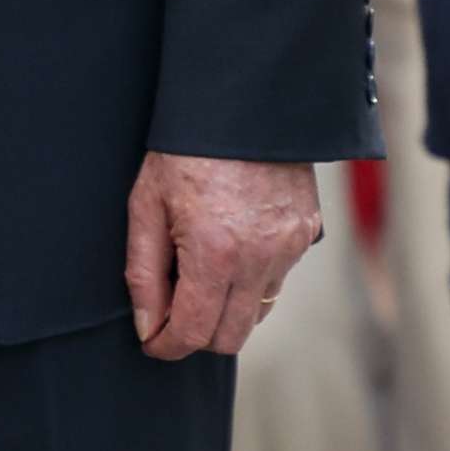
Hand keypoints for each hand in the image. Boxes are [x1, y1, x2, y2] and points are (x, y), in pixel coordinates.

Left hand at [126, 149, 321, 359]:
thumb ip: (143, 273)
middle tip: (171, 313)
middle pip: (229, 337)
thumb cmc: (184, 151)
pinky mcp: (306, 236)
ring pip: (256, 314)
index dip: (166, 346)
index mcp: (215, 253)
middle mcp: (259, 259)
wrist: (242, 104)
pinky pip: (276, 281)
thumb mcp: (146, 205)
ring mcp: (289, 249)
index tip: (152, 342)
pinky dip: (251, 282)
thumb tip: (147, 325)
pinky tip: (229, 252)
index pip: (194, 332)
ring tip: (199, 278)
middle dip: (196, 335)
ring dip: (226, 311)